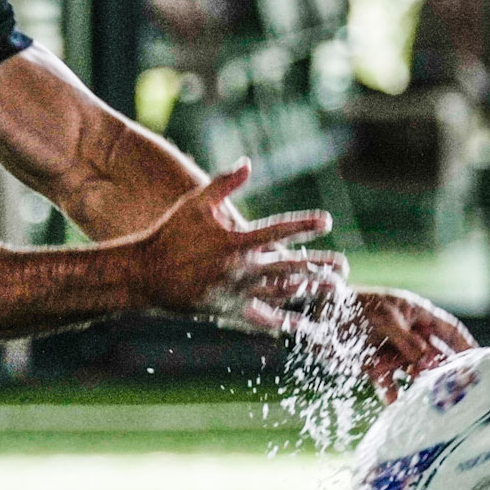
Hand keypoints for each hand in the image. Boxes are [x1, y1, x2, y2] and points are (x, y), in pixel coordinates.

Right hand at [132, 159, 343, 328]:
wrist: (145, 273)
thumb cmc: (170, 233)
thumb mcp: (196, 202)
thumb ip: (224, 183)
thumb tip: (249, 163)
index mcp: (237, 240)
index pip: (279, 230)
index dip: (304, 225)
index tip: (325, 221)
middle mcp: (242, 268)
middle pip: (290, 266)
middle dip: (320, 265)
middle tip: (343, 265)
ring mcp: (237, 291)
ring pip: (283, 292)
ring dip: (311, 289)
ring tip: (335, 288)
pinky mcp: (230, 310)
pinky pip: (264, 319)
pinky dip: (288, 322)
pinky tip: (307, 325)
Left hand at [351, 287, 477, 401]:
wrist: (317, 313)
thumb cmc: (354, 304)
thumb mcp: (384, 317)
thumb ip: (407, 340)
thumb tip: (430, 361)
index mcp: (416, 315)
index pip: (449, 332)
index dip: (466, 346)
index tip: (483, 363)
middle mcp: (409, 336)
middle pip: (437, 357)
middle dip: (448, 373)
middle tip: (464, 392)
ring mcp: (393, 353)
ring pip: (416, 374)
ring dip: (425, 387)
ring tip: (437, 404)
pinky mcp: (374, 368)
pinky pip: (390, 386)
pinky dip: (395, 397)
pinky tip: (401, 410)